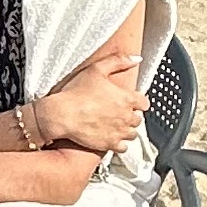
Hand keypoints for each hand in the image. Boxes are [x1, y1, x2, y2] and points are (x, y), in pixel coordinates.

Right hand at [28, 41, 146, 156]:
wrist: (62, 114)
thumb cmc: (76, 92)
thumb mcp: (97, 68)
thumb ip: (119, 61)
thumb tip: (136, 59)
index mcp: (126, 98)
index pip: (144, 103)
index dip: (137, 101)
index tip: (130, 101)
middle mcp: (126, 116)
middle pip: (138, 119)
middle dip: (131, 116)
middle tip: (119, 112)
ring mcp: (119, 132)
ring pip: (132, 134)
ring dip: (127, 130)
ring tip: (115, 125)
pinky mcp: (110, 144)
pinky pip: (123, 147)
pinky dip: (120, 143)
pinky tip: (111, 137)